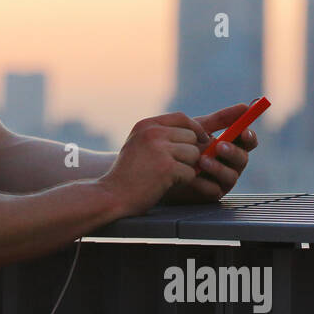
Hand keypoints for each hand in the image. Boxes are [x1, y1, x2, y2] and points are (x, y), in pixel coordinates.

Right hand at [99, 111, 214, 216]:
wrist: (112, 195)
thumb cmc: (128, 174)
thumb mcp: (139, 145)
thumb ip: (161, 135)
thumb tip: (197, 134)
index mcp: (146, 125)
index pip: (181, 117)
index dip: (195, 128)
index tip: (201, 139)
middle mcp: (152, 133)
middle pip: (191, 136)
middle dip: (190, 152)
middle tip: (177, 166)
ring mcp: (160, 149)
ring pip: (194, 154)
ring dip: (187, 167)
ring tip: (169, 175)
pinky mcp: (167, 167)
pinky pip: (190, 172)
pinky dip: (183, 181)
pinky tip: (167, 184)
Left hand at [158, 104, 257, 205]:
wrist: (160, 167)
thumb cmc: (183, 146)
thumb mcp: (199, 129)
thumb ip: (220, 119)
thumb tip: (244, 106)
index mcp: (231, 145)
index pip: (248, 141)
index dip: (249, 136)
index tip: (243, 131)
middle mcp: (231, 163)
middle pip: (243, 158)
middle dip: (232, 151)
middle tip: (219, 146)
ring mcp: (223, 180)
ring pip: (231, 175)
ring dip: (218, 167)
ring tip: (202, 160)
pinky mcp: (211, 194)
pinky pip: (214, 190)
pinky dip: (204, 183)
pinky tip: (193, 176)